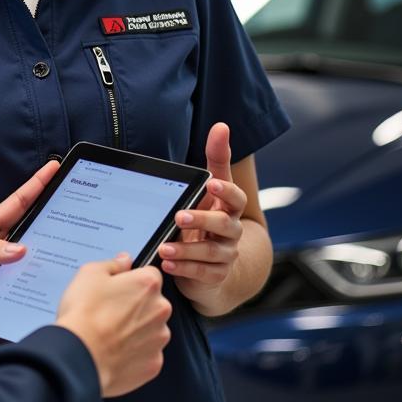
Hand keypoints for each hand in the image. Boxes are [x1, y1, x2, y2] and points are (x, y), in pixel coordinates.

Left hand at [0, 160, 59, 326]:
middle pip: (31, 239)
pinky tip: (40, 303)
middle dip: (54, 229)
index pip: (18, 205)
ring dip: (43, 270)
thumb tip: (20, 251)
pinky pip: (12, 300)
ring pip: (26, 272)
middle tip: (80, 223)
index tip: (55, 169)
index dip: (37, 186)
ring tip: (69, 266)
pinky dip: (25, 301)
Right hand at [56, 257, 171, 396]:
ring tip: (110, 333)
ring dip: (136, 329)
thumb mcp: (90, 273)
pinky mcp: (153, 364)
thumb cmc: (84, 313)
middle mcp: (160, 310)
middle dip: (136, 305)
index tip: (118, 287)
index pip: (150, 274)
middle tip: (110, 311)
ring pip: (151, 329)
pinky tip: (114, 350)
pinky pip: (147, 353)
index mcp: (147, 284)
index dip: (132, 280)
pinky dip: (134, 352)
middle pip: (153, 302)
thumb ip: (113, 264)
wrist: (80, 356)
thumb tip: (124, 261)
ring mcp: (158, 339)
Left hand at [158, 122, 246, 308]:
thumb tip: (222, 126)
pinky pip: (203, 273)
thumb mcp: (210, 189)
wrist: (216, 263)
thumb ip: (216, 159)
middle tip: (179, 216)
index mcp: (228, 207)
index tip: (212, 184)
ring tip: (165, 248)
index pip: (235, 197)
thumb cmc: (209, 217)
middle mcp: (231, 231)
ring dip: (186, 249)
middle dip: (202, 219)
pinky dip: (185, 269)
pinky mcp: (216, 275)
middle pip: (224, 225)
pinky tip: (168, 264)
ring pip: (211, 253)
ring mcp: (226, 255)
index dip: (226, 190)